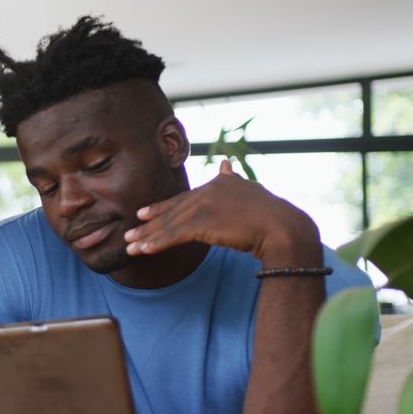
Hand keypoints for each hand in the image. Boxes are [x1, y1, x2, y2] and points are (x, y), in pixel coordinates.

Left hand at [124, 160, 320, 263]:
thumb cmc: (270, 214)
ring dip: (148, 237)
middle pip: (172, 211)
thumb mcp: (248, 189)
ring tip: (130, 246)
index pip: (183, 198)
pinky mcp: (204, 223)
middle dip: (149, 224)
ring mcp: (205, 207)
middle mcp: (207, 191)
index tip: (143, 214)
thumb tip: (224, 163)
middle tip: (130, 232)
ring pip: (169, 225)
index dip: (162, 208)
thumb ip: (232, 179)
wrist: (282, 227)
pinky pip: (175, 236)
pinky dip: (158, 243)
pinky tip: (144, 250)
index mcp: (216, 184)